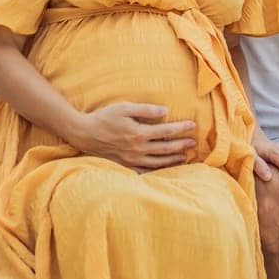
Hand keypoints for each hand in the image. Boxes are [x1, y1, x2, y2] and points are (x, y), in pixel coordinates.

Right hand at [69, 103, 197, 170]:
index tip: (193, 126)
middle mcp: (138, 149)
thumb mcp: (124, 107)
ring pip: (158, 162)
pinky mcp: (125, 165)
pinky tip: (163, 169)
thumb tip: (165, 111)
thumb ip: (146, 109)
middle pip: (165, 148)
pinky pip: (145, 171)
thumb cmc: (104, 117)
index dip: (181, 128)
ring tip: (184, 157)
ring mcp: (132, 159)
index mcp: (139, 133)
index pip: (166, 131)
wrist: (84, 134)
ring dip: (173, 159)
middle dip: (181, 145)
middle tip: (193, 143)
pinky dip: (157, 170)